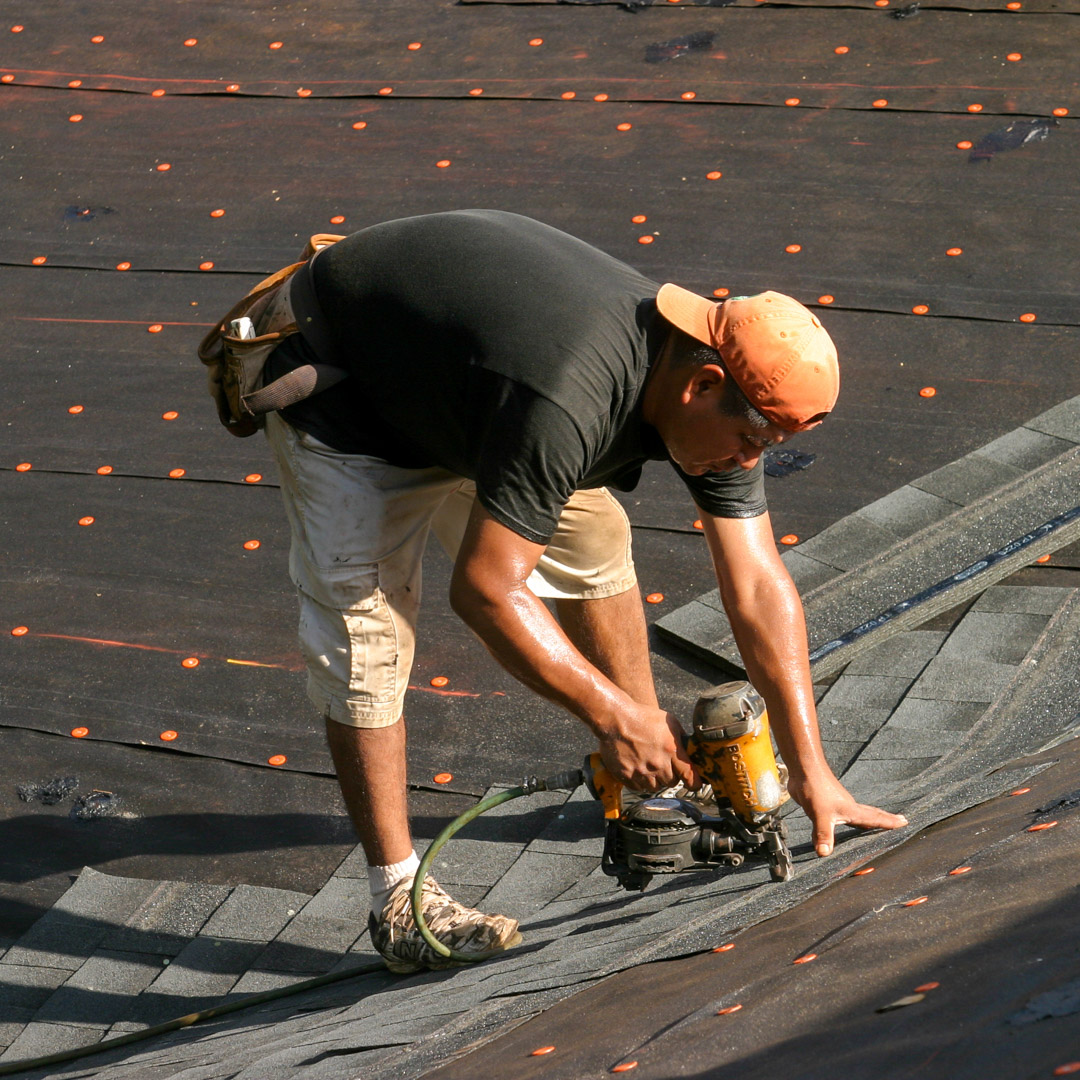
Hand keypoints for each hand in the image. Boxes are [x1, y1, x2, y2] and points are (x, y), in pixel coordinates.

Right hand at [597, 705, 701, 792]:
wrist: (615, 719)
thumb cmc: (642, 717)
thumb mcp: (669, 721)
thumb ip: (681, 737)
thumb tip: (689, 748)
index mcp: (671, 750)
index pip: (689, 776)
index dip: (694, 783)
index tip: (694, 785)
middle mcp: (658, 764)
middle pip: (671, 783)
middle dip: (670, 776)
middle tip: (663, 765)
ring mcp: (641, 772)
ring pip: (655, 787)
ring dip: (655, 780)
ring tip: (649, 767)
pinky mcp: (627, 776)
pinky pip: (638, 788)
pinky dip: (640, 781)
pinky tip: (637, 769)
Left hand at [787, 770, 907, 856]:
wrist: (803, 769)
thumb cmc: (815, 788)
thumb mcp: (820, 814)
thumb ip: (823, 834)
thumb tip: (825, 853)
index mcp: (852, 810)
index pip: (875, 818)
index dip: (890, 822)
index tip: (906, 822)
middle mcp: (848, 807)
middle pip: (871, 814)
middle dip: (885, 819)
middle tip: (900, 820)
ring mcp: (837, 804)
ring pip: (858, 814)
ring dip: (869, 819)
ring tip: (876, 825)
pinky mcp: (826, 803)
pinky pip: (843, 814)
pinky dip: (850, 819)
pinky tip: (844, 821)